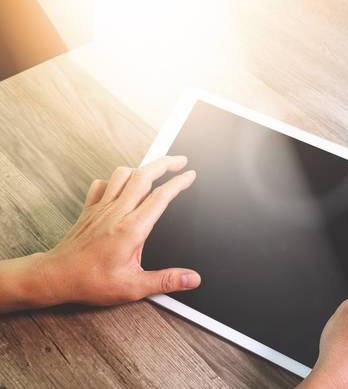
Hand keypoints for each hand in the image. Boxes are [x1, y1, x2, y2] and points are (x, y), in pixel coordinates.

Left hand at [35, 156, 199, 306]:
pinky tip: (123, 185)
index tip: (190, 175)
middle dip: (164, 163)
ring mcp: (101, 208)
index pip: (160, 197)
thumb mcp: (134, 287)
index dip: (178, 183)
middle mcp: (117, 213)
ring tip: (155, 169)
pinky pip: (103, 184)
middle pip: (143, 176)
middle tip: (179, 161)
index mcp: (131, 229)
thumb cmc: (90, 282)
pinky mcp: (90, 210)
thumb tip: (191, 279)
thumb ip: (166, 281)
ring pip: (123, 174)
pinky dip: (116, 179)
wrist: (55, 277)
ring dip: (141, 167)